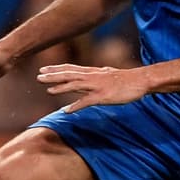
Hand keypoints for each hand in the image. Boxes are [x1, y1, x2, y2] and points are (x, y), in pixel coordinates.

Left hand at [37, 64, 151, 112]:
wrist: (140, 81)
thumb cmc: (126, 79)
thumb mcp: (107, 74)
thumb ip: (95, 76)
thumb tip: (87, 78)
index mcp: (93, 72)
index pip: (71, 68)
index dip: (56, 69)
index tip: (43, 69)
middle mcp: (92, 77)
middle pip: (69, 75)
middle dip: (53, 76)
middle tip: (38, 77)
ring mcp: (97, 86)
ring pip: (75, 85)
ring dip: (60, 87)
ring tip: (48, 90)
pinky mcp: (103, 96)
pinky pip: (86, 101)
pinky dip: (75, 106)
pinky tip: (66, 110)